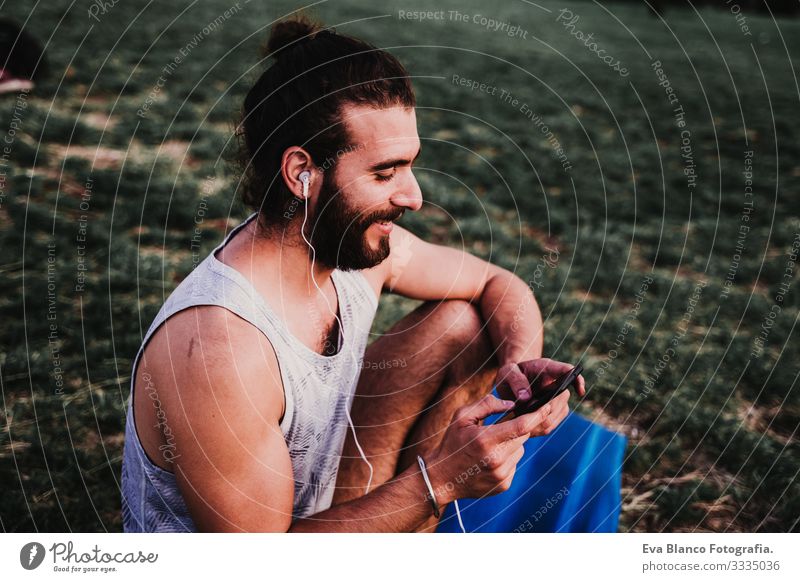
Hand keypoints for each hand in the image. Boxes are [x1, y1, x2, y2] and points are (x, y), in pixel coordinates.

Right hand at [425, 394, 554, 504]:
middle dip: (519, 428)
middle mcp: (496, 459)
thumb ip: (487, 405)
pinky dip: (507, 458)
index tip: (550, 405)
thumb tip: (511, 404)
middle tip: (502, 426)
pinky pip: (515, 464)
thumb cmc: (451, 443)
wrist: (442, 478)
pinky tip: (489, 460)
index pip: (521, 426)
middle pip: (523, 436)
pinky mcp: (504, 485)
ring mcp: (501, 475)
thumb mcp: (462, 417)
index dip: (539, 414)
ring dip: (512, 444)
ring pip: (520, 450)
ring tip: (490, 447)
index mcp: (486, 440)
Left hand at [493, 358, 585, 437]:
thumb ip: (515, 380)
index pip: (567, 370)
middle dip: (543, 407)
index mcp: (548, 368)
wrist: (511, 383)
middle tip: (524, 409)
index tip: (580, 391)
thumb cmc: (511, 373)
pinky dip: (536, 428)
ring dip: (538, 419)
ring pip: (554, 415)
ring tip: (521, 418)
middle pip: (561, 398)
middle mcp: (557, 385)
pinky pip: (548, 426)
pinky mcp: (553, 415)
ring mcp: (558, 401)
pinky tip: (524, 425)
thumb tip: (525, 398)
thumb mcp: (508, 371)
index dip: (577, 380)